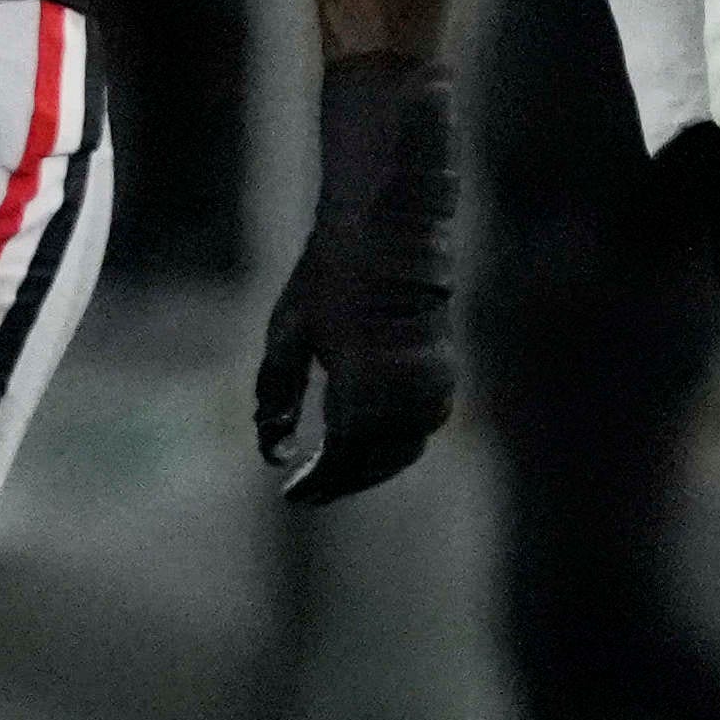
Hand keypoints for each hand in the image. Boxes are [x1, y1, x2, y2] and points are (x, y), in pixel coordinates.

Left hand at [258, 54, 457, 502]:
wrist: (393, 227)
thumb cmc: (330, 274)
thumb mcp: (288, 333)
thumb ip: (275, 397)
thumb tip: (273, 453)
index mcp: (358, 377)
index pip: (339, 457)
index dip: (315, 483)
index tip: (291, 493)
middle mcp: (401, 387)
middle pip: (372, 462)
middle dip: (340, 481)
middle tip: (308, 488)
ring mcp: (430, 382)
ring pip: (402, 451)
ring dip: (369, 465)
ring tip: (335, 469)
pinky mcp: (446, 373)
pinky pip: (421, 429)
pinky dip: (395, 442)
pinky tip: (368, 439)